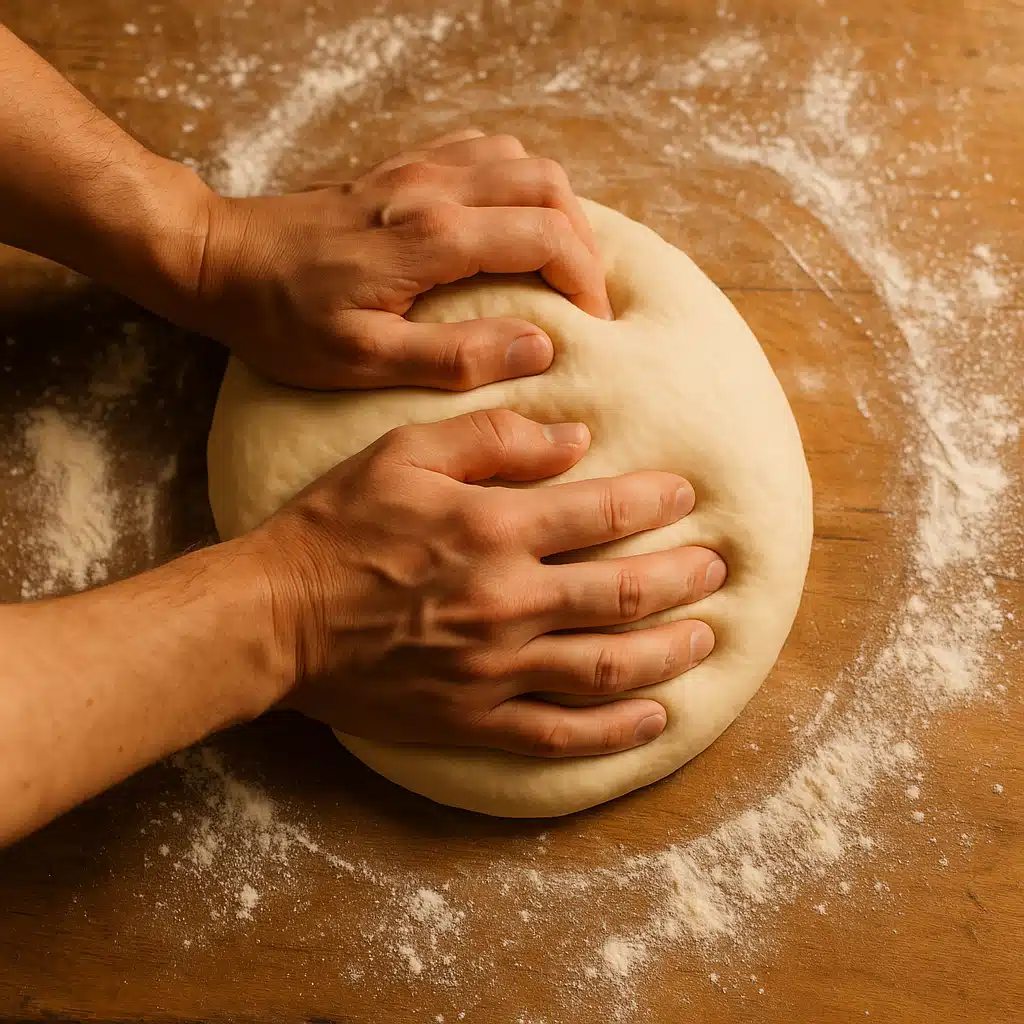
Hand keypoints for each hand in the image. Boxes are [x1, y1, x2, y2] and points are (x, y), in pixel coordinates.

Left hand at [193, 129, 611, 389]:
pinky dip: (517, 182)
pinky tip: (510, 221)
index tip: (594, 323)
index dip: (586, 280)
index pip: (547, 237)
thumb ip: (456, 356)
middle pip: (550, 189)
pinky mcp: (403, 167)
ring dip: (556, 208)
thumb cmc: (286, 319)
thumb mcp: (364, 359)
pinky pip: (484, 152)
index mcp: (432, 238)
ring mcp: (419, 169)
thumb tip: (538, 348)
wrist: (224, 261)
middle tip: (583, 297)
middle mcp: (435, 189)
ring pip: (524, 162)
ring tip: (557, 262)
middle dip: (583, 243)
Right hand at [247, 410, 725, 757]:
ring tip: (707, 638)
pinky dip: (615, 731)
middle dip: (683, 578)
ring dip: (669, 653)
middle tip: (717, 568)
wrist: (275, 616)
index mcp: (493, 529)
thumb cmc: (336, 526)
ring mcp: (493, 668)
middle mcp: (506, 600)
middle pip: (623, 593)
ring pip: (607, 667)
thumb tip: (573, 439)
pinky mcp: (473, 718)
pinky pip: (559, 734)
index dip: (655, 500)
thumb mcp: (404, 452)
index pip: (602, 513)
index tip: (685, 492)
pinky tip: (656, 719)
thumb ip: (493, 440)